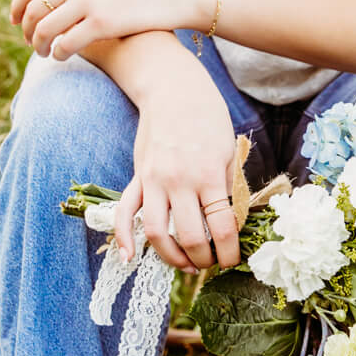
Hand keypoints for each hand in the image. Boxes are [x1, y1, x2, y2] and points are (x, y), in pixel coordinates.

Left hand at [12, 0, 209, 59]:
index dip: (16, 6)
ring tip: (44, 53)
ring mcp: (88, 1)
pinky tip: (62, 56)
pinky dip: (58, 53)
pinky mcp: (102, 23)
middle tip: (31, 43)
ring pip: (45, 29)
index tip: (14, 20)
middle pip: (33, 10)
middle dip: (27, 30)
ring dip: (39, 45)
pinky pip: (66, 44)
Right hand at [113, 56, 239, 274]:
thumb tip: (228, 223)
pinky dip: (123, 238)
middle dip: (204, 259)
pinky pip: (125, 212)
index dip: (229, 252)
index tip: (232, 260)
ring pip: (156, 233)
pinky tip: (129, 258)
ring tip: (186, 265)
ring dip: (171, 257)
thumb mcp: (227, 152)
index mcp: (208, 175)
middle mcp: (179, 181)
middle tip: (211, 263)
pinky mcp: (137, 177)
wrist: (173, 90)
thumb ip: (227, 188)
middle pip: (190, 237)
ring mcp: (153, 181)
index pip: (222, 227)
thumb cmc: (207, 118)